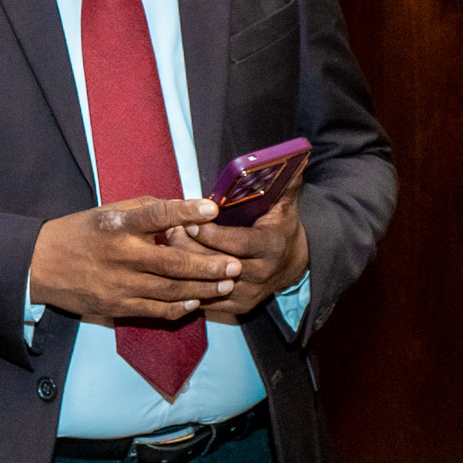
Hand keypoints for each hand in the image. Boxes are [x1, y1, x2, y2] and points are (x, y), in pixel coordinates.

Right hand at [29, 197, 241, 320]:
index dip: (185, 211)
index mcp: (116, 225)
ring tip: (226, 285)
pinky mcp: (117, 306)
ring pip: (171, 290)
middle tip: (234, 265)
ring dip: (202, 289)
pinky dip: (179, 307)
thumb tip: (179, 210)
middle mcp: (120, 255)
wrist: (40, 266)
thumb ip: (142, 209)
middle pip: (173, 263)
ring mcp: (120, 284)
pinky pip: (156, 310)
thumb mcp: (105, 211)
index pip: (155, 215)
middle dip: (208, 265)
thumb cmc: (78, 233)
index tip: (212, 209)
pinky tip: (196, 301)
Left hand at [171, 176, 308, 315]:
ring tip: (166, 247)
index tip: (190, 222)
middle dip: (191, 248)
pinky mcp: (239, 307)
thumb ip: (285, 182)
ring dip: (185, 267)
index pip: (239, 243)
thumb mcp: (285, 204)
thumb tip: (295, 155)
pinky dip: (188, 286)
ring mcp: (250, 293)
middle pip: (218, 264)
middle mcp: (262, 273)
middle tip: (168, 231)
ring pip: (209, 284)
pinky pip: (208, 300)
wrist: (293, 264)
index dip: (213, 234)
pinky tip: (170, 271)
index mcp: (271, 246)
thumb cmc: (280, 226)